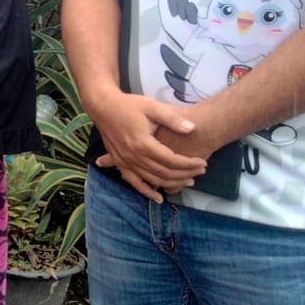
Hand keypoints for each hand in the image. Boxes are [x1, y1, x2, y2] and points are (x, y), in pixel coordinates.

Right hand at [90, 92, 207, 201]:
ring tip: (189, 181)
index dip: (189, 164)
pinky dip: (147, 192)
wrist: (102, 106)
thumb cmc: (128, 105)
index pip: (172, 160)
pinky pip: (134, 182)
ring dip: (172, 183)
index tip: (202, 162)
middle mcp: (134, 157)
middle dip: (185, 174)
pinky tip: (159, 198)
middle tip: (201, 171)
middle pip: (165, 173)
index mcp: (143, 143)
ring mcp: (125, 162)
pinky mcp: (120, 163)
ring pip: (153, 180)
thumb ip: (172, 119)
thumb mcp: (152, 107)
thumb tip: (192, 128)